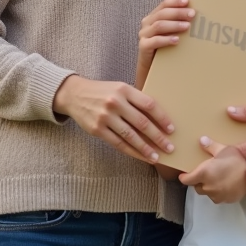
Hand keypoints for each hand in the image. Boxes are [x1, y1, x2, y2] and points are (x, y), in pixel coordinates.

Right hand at [53, 74, 174, 163]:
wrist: (74, 94)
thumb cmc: (103, 92)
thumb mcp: (120, 89)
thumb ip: (136, 100)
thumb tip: (158, 119)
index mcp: (124, 90)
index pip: (148, 104)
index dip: (162, 118)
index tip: (171, 129)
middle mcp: (115, 103)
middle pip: (142, 122)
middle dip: (158, 137)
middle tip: (170, 147)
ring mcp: (105, 117)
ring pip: (130, 136)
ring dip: (146, 148)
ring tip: (157, 157)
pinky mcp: (97, 129)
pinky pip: (118, 143)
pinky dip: (132, 151)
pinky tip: (141, 156)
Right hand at [135, 0, 194, 87]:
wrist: (152, 68)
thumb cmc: (164, 45)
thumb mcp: (171, 26)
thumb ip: (174, 6)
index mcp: (154, 15)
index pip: (164, 3)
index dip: (175, 1)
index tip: (188, 1)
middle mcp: (147, 23)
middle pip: (162, 13)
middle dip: (178, 13)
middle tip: (192, 14)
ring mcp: (144, 35)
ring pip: (159, 26)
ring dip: (174, 25)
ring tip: (187, 27)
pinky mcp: (143, 47)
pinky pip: (154, 41)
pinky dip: (166, 40)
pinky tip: (177, 40)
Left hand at [179, 137, 245, 203]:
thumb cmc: (238, 160)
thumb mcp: (225, 149)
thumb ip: (211, 146)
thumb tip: (201, 140)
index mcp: (203, 174)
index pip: (186, 180)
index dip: (184, 177)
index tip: (185, 174)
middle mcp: (207, 187)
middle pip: (196, 187)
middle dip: (198, 181)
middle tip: (205, 173)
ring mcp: (217, 196)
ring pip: (207, 193)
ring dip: (209, 187)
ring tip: (217, 178)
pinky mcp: (226, 200)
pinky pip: (218, 197)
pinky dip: (218, 192)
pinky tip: (226, 184)